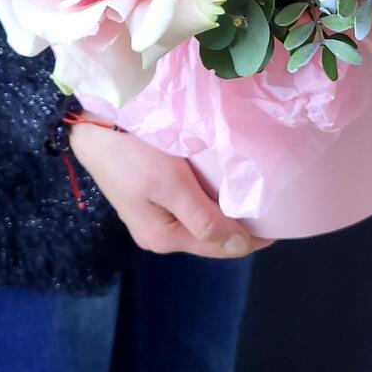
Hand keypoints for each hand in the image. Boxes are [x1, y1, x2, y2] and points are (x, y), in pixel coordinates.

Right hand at [70, 123, 272, 258]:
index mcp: (164, 237)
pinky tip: (221, 178)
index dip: (253, 237)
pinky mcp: (149, 193)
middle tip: (272, 200)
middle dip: (241, 222)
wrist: (89, 124)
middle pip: (211, 234)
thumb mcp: (170, 184)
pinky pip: (189, 201)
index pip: (220, 247)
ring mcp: (153, 212)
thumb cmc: (130, 151)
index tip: (282, 221)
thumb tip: (240, 247)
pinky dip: (209, 193)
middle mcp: (159, 231)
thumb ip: (204, 218)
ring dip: (225, 206)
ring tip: (252, 189)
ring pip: (201, 216)